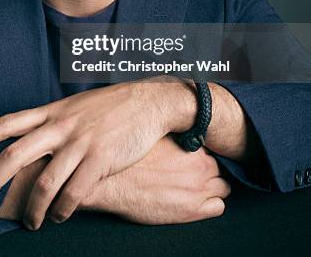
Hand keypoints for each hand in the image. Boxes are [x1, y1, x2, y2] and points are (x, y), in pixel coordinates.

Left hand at [0, 80, 194, 228]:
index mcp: (53, 111)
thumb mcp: (78, 106)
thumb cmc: (112, 106)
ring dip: (33, 208)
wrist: (149, 101)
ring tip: (32, 222)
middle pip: (16, 153)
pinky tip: (61, 216)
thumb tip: (34, 137)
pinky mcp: (100, 158)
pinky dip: (64, 210)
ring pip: (45, 181)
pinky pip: (75, 192)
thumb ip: (55, 120)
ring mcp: (80, 142)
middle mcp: (61, 125)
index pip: (9, 122)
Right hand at [78, 135, 230, 223]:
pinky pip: (219, 207)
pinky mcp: (193, 210)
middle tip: (191, 173)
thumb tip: (177, 126)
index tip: (192, 157)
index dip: (202, 154)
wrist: (111, 183)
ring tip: (193, 187)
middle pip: (219, 166)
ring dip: (212, 187)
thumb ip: (172, 134)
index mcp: (191, 145)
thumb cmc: (128, 159)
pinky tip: (194, 201)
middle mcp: (200, 165)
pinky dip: (211, 204)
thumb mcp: (153, 136)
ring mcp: (198, 188)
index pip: (211, 147)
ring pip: (223, 187)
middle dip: (208, 170)